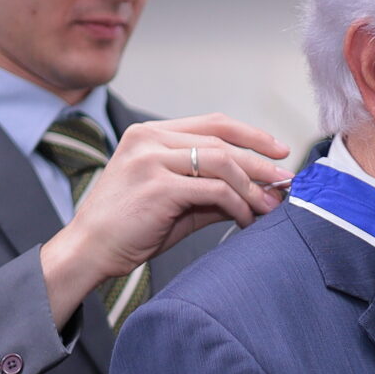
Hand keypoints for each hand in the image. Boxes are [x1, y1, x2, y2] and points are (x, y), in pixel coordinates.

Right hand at [39, 114, 291, 324]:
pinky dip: (237, 205)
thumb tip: (258, 192)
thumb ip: (211, 191)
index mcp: (150, 134)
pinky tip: (246, 221)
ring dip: (252, 186)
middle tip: (286, 182)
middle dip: (261, 163)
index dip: (251, 135)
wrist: (88, 251)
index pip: (213, 123)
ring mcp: (152, 160)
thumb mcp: (175, 202)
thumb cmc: (128, 229)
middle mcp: (149, 139)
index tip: (278, 150)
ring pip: (221, 163)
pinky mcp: (158, 187)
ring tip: (268, 207)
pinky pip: (213, 190)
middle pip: (222, 141)